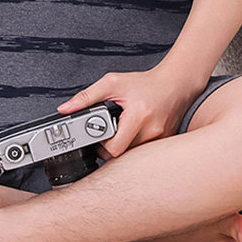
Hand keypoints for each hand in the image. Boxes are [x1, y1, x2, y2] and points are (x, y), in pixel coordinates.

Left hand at [55, 64, 198, 161]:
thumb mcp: (112, 83)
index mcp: (137, 116)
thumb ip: (86, 96)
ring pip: (134, 158)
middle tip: (107, 137)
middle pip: (123, 156)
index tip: (98, 137)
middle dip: (110, 149)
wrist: (175, 84)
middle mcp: (151, 132)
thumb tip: (65, 109)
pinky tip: (134, 136)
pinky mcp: (165, 144)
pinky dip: (136, 148)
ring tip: (121, 135)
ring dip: (124, 149)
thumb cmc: (145, 83)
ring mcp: (160, 141)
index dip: (101, 146)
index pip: (114, 149)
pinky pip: (145, 155)